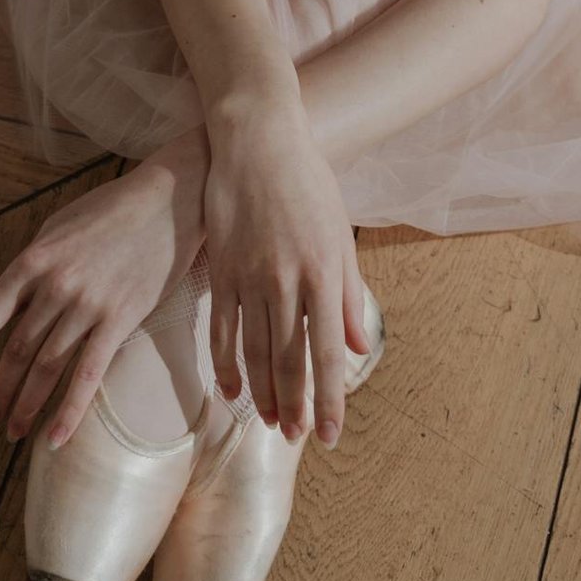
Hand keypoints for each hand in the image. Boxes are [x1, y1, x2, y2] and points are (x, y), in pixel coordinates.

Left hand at [0, 122, 209, 449]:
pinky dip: (69, 410)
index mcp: (33, 260)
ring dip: (26, 406)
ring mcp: (87, 303)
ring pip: (47, 367)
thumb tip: (15, 301)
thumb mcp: (59, 225)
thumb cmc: (112, 209)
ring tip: (13, 432)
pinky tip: (56, 438)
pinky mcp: (120, 318)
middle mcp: (54, 285)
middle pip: (16, 351)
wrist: (170, 199)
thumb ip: (34, 265)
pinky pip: (88, 373)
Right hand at [202, 96, 367, 448]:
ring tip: (270, 422)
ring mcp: (249, 276)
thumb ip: (349, 294)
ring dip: (262, 393)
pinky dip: (224, 365)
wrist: (259, 142)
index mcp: (324, 273)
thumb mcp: (341, 236)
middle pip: (289, 359)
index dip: (330, 398)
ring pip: (253, 351)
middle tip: (298, 437)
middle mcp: (287, 280)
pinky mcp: (221, 270)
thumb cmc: (308, 187)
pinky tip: (230, 390)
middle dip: (296, 405)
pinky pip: (220, 329)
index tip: (330, 435)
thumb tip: (360, 347)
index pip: (329, 352)